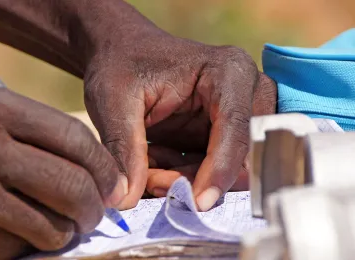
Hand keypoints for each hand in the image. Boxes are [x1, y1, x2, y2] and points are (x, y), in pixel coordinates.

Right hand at [0, 85, 123, 258]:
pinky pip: (28, 246)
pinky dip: (34, 245)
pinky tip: (17, 234)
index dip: (103, 165)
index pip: (73, 136)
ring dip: (65, 230)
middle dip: (94, 205)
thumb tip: (95, 167)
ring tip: (56, 225)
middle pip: (73, 182)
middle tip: (94, 213)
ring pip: (56, 222)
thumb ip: (30, 133)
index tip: (114, 184)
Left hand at [84, 31, 275, 210]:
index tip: (196, 203)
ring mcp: (237, 115)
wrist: (120, 53)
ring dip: (186, 179)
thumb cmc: (119, 66)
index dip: (219, 171)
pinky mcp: (222, 133)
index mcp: (228, 72)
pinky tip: (154, 163)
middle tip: (150, 179)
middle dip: (196, 177)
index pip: (237, 129)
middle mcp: (245, 93)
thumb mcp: (114, 102)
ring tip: (145, 168)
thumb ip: (124, 150)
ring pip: (227, 170)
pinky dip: (183, 176)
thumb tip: (126, 200)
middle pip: (239, 156)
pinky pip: (212, 170)